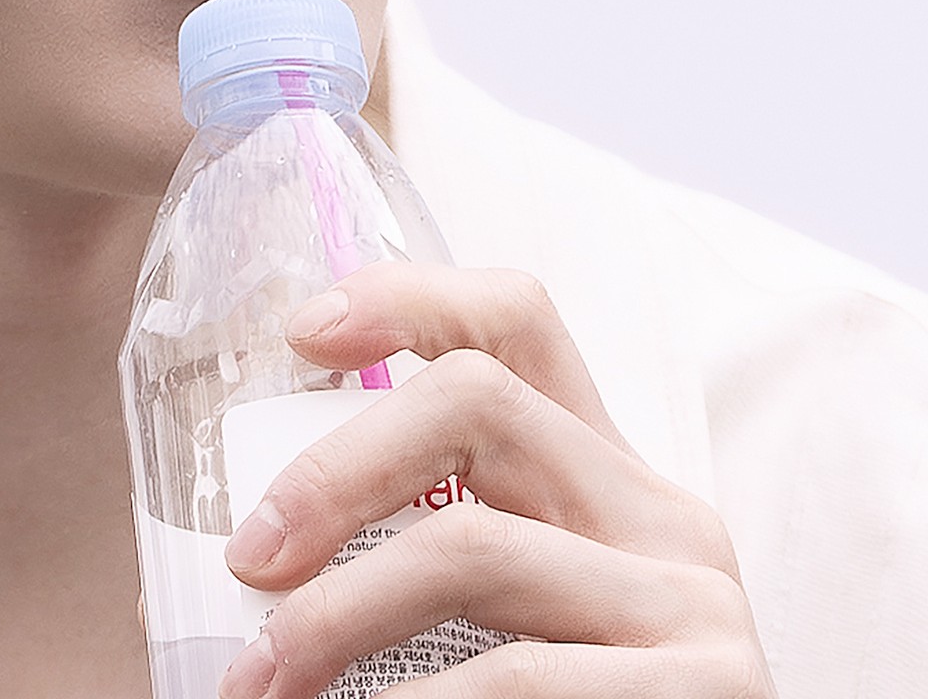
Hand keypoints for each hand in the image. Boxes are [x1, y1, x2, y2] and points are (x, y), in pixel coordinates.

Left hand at [219, 266, 776, 696]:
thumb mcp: (523, 614)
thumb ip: (435, 551)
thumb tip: (259, 553)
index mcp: (604, 475)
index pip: (518, 319)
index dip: (404, 298)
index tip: (300, 335)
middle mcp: (659, 514)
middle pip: (473, 401)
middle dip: (336, 471)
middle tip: (247, 558)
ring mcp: (691, 601)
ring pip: (471, 546)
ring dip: (335, 615)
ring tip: (262, 680)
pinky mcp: (709, 689)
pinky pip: (514, 679)